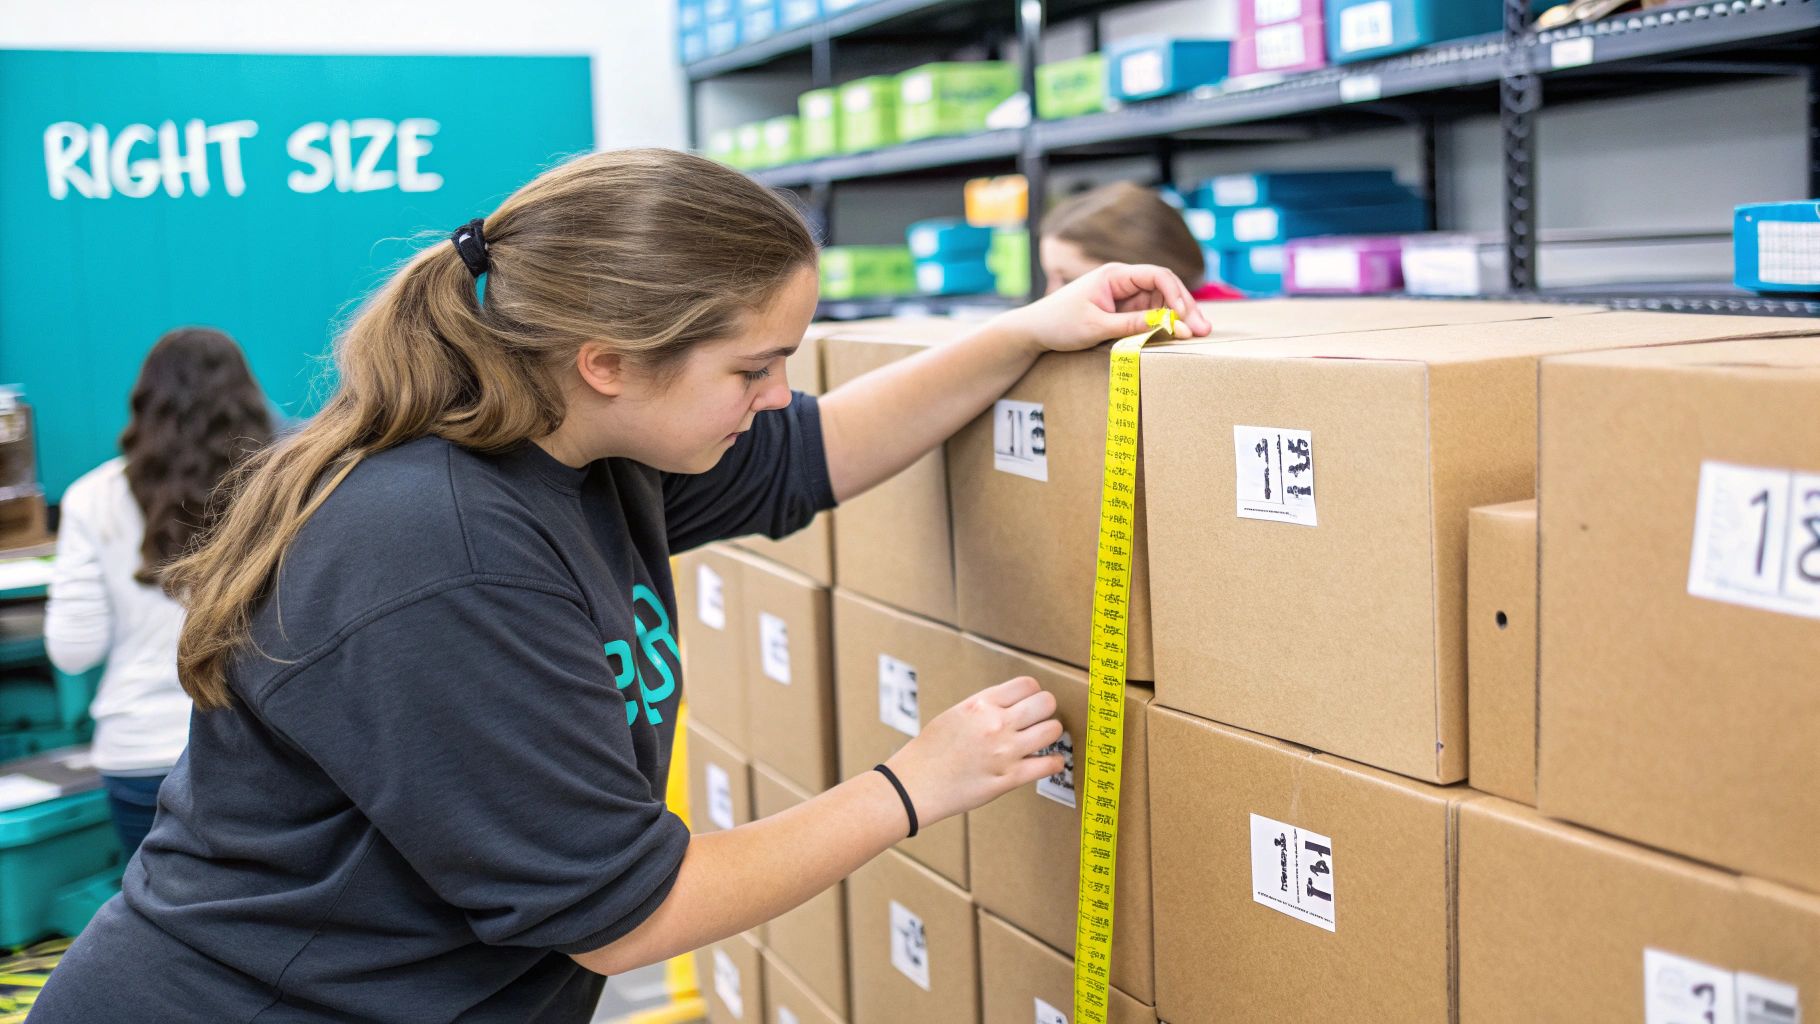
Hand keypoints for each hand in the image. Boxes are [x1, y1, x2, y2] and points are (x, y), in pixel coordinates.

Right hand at [883, 676, 1063, 826]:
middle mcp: (996, 724)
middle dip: (1045, 710)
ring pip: (1052, 730)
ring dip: (1051, 734)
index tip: (1030, 702)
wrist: (914, 785)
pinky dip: (1054, 763)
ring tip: (1042, 740)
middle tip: (1038, 720)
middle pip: (1046, 703)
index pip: (1027, 684)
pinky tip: (1049, 762)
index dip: (1033, 692)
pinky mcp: (1009, 779)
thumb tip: (1011, 704)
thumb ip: (984, 707)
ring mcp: (1005, 752)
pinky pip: (1049, 765)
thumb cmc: (929, 751)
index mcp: (981, 704)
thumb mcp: (954, 715)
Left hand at [990, 262, 1213, 354]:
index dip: (1177, 294)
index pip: (1157, 275)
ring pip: (1161, 303)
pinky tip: (1178, 335)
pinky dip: (1164, 324)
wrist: (1034, 330)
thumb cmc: (1059, 323)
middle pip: (1165, 289)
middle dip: (1185, 308)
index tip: (1186, 315)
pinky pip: (1150, 315)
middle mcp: (1123, 281)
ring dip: (1179, 317)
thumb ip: (1131, 325)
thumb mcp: (1096, 327)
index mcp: (1115, 275)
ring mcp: (1124, 296)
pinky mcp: (1123, 311)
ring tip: (1197, 334)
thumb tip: (1165, 323)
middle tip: (1204, 329)